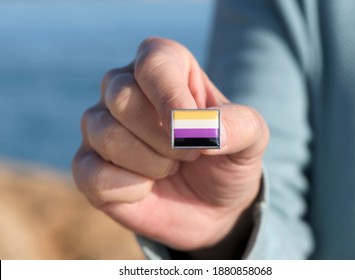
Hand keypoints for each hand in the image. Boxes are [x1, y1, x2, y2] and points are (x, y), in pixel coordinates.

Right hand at [72, 38, 268, 257]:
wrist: (212, 204)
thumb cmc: (226, 159)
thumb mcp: (250, 139)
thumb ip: (239, 125)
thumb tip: (205, 132)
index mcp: (163, 67)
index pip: (153, 63)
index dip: (173, 100)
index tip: (197, 134)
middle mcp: (123, 88)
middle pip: (122, 97)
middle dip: (168, 139)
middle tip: (190, 153)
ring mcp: (100, 127)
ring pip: (105, 134)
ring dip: (152, 163)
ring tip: (171, 167)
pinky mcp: (88, 166)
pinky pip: (90, 174)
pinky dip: (129, 189)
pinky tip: (147, 187)